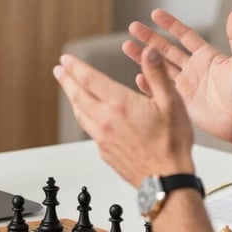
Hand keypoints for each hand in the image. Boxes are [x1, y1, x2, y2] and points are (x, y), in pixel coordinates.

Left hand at [53, 46, 193, 186]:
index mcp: (120, 104)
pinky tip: (89, 117)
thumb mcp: (172, 103)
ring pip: (80, 114)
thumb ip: (157, 74)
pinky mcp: (104, 152)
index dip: (76, 67)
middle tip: (59, 71)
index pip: (90, 79)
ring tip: (70, 91)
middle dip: (67, 80)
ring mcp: (103, 137)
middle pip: (78, 95)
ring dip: (72, 99)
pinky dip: (84, 118)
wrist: (166, 180)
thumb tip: (149, 51)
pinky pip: (89, 130)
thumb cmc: (172, 144)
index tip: (66, 59)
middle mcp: (106, 120)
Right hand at [123, 9, 231, 146]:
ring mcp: (186, 86)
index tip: (155, 14)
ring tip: (126, 47)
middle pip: (166, 49)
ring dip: (144, 57)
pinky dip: (149, 83)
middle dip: (149, 38)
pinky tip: (138, 75)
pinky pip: (161, 90)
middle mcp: (194, 69)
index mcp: (207, 56)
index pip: (185, 36)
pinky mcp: (181, 102)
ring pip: (160, 68)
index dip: (170, 25)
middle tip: (133, 27)